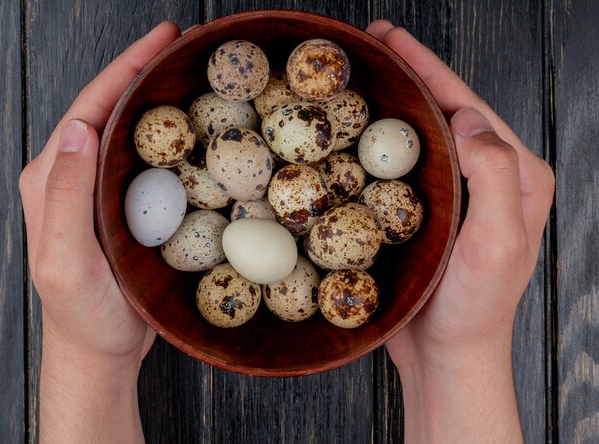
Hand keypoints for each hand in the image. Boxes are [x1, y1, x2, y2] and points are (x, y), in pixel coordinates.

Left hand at [19, 22, 180, 442]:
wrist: (100, 349)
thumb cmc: (82, 314)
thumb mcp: (64, 259)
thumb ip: (63, 196)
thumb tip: (78, 129)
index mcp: (51, 178)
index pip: (88, 108)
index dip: (124, 69)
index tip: (162, 40)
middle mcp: (74, 176)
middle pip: (110, 109)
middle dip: (145, 71)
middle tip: (185, 46)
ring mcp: (100, 190)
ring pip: (131, 131)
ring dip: (160, 99)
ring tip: (194, 75)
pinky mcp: (124, 206)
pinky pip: (149, 161)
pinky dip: (172, 138)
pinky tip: (196, 130)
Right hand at [367, 20, 553, 441]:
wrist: (448, 354)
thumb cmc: (475, 307)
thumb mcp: (499, 242)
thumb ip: (495, 175)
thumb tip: (468, 119)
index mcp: (516, 175)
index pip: (468, 105)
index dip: (428, 68)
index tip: (390, 38)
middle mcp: (489, 178)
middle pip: (444, 111)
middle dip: (408, 75)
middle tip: (369, 46)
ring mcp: (458, 195)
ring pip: (421, 137)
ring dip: (392, 105)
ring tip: (360, 79)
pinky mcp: (430, 213)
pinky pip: (403, 168)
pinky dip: (380, 145)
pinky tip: (357, 134)